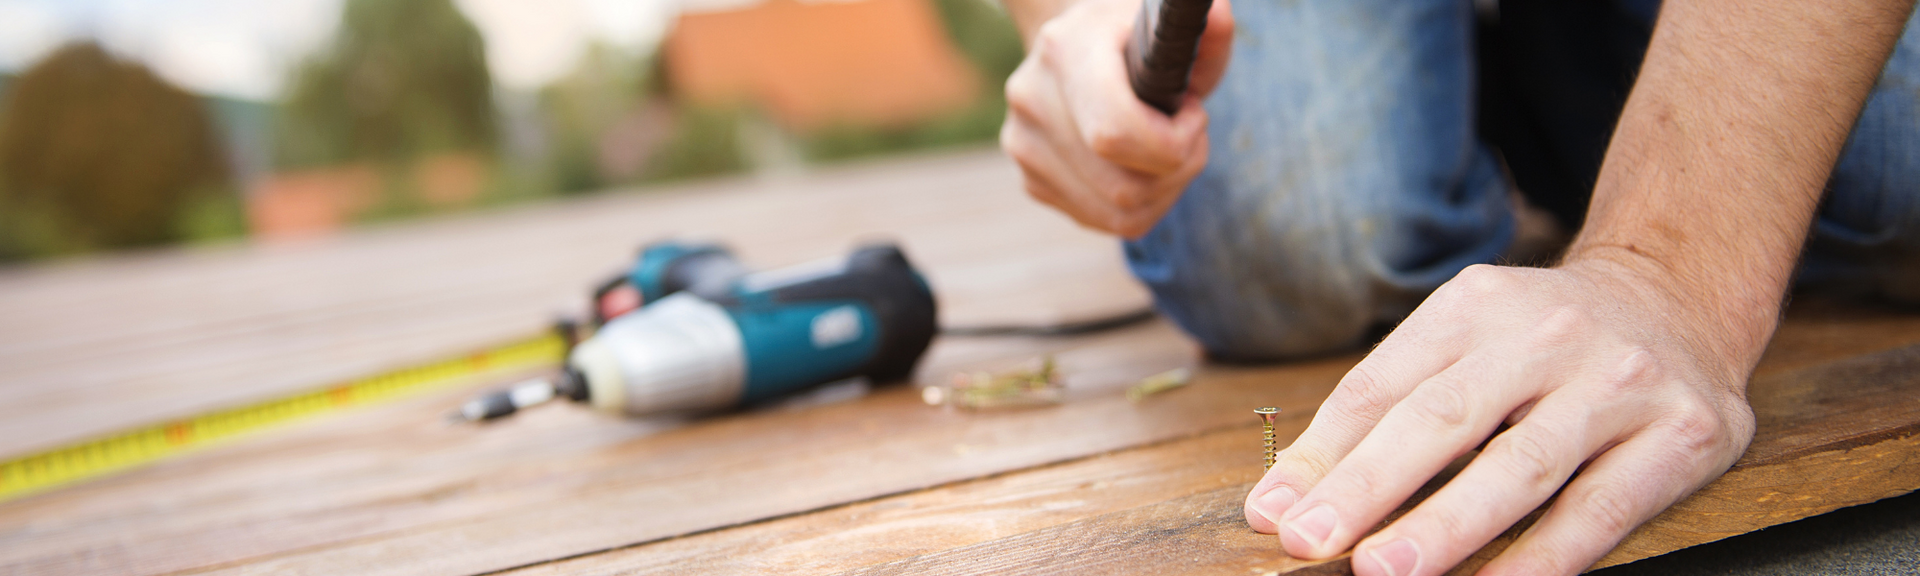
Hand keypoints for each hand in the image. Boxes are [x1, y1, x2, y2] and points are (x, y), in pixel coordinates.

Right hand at [999, 0, 1232, 238]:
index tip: (1194, 114)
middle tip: (1190, 135)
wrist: (1078, 48)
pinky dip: (1142, 204)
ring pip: (1119, 213)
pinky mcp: (1032, 180)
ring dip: (1165, 190)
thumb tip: (1220, 18)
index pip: (1114, 133)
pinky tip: (1144, 165)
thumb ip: (1205, 28)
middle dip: (1178, 169)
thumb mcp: (1174, 25)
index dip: (1171, 142)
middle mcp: (1032, 99)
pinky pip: (1106, 221)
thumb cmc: (1135, 39)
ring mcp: (1024, 145)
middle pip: (1123, 187)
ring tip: (1170, 148)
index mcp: (1065, 50)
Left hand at [1244, 257, 1760, 575]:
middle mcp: (1545, 335)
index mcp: (1474, 306)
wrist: (1680, 298)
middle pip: (1443, 418)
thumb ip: (1375, 417)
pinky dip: (1543, 558)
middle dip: (1371, 487)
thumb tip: (1279, 504)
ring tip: (1387, 571)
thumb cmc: (1541, 343)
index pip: (1382, 386)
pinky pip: (1600, 510)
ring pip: (1521, 466)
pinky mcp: (1681, 433)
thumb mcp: (1460, 344)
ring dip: (1448, 526)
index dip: (1324, 456)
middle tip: (1312, 540)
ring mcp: (1617, 382)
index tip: (1275, 516)